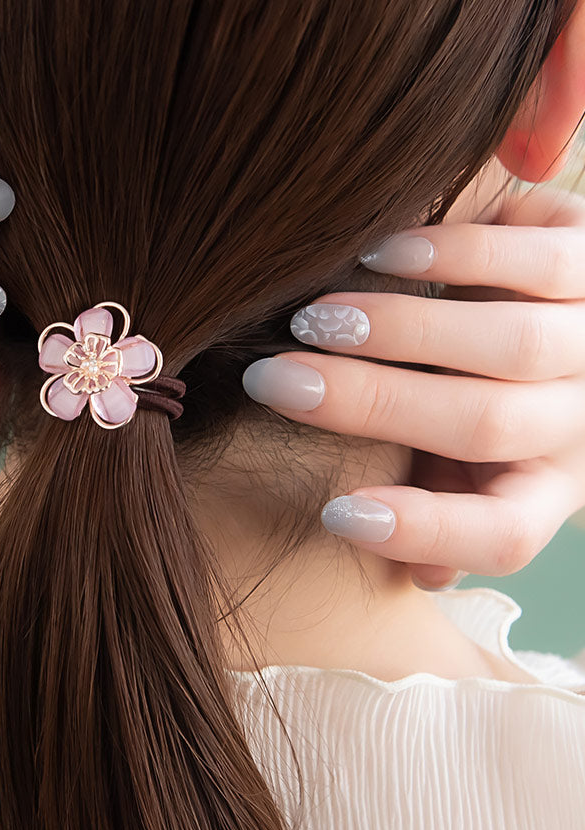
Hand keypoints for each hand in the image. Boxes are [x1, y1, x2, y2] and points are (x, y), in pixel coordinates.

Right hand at [245, 181, 584, 591]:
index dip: (424, 531)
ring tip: (317, 319)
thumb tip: (422, 575)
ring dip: (404, 330)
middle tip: (276, 381)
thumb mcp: (483, 460)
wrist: (582, 304)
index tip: (333, 514)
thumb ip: (446, 503)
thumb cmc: (504, 389)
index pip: (503, 533)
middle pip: (486, 425)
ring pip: (515, 345)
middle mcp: (582, 418)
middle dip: (371, 404)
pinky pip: (539, 261)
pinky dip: (455, 255)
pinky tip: (384, 254)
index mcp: (548, 483)